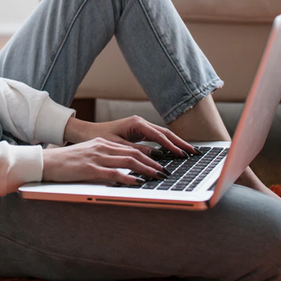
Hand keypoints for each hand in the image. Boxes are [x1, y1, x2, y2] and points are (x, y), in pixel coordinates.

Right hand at [42, 137, 166, 185]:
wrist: (47, 162)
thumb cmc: (66, 162)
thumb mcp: (87, 155)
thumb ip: (104, 159)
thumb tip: (120, 169)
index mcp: (102, 143)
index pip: (130, 148)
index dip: (148, 156)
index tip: (159, 163)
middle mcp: (102, 147)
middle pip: (133, 153)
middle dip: (152, 163)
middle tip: (165, 171)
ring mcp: (96, 157)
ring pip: (128, 161)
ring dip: (146, 169)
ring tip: (158, 176)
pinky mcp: (90, 169)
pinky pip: (113, 173)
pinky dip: (128, 177)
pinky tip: (138, 182)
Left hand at [63, 114, 198, 158]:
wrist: (86, 132)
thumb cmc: (98, 138)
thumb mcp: (117, 146)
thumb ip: (137, 151)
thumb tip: (157, 157)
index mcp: (136, 123)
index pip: (159, 136)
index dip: (172, 146)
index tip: (183, 155)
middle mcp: (140, 123)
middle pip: (165, 133)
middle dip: (180, 143)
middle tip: (194, 153)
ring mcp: (140, 127)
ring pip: (162, 135)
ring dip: (176, 144)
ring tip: (189, 153)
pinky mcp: (139, 132)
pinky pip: (157, 138)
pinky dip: (167, 145)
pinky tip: (175, 152)